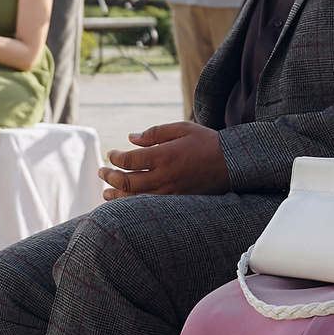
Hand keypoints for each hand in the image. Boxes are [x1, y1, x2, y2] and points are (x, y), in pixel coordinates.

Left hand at [102, 120, 228, 198]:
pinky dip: (133, 205)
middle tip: (101, 172)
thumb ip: (154, 132)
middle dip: (109, 176)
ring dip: (116, 194)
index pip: (128, 160)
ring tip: (105, 192)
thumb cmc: (207, 142)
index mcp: (164, 155)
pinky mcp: (177, 201)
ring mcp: (171, 191)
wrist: (232, 163)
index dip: (115, 157)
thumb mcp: (182, 128)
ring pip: (135, 198)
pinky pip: (149, 206)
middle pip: (127, 180)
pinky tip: (125, 202)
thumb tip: (130, 138)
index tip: (110, 153)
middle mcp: (164, 175)